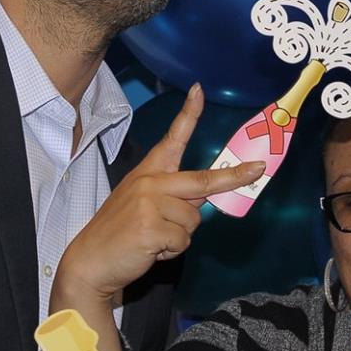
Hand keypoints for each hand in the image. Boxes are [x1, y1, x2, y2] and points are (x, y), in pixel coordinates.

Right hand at [52, 85, 264, 305]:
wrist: (91, 261)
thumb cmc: (122, 233)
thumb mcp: (145, 207)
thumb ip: (174, 197)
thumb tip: (206, 196)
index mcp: (148, 173)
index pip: (172, 139)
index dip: (188, 115)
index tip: (200, 90)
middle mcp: (149, 182)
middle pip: (202, 180)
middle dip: (234, 178)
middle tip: (258, 169)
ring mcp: (149, 203)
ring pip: (194, 219)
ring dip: (180, 236)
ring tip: (154, 238)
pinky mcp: (150, 227)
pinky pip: (183, 240)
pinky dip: (172, 250)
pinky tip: (150, 248)